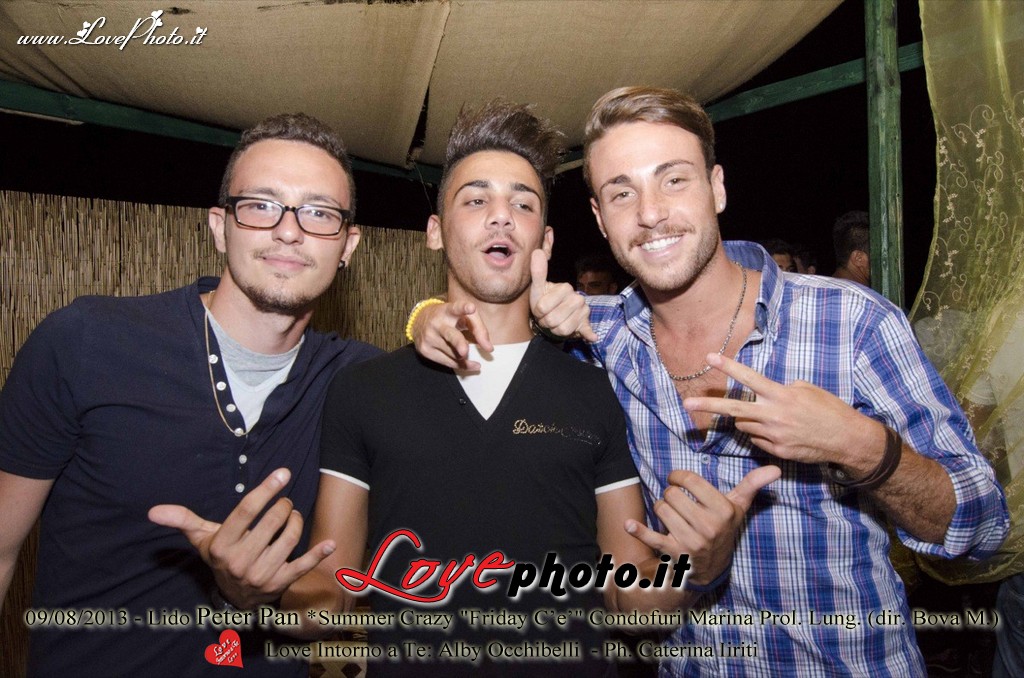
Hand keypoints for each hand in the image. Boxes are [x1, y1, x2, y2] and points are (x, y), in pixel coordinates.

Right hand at [148, 468, 334, 608]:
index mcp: (222, 546)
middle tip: (284, 501)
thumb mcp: (202, 540)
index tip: (283, 473)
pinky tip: (331, 543)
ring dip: (296, 520)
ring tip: (292, 516)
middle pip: (273, 520)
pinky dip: (319, 554)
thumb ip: (184, 521)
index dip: (266, 490)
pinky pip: (303, 565)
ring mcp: (262, 575)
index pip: (247, 512)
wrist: (234, 599)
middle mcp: (241, 562)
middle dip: (283, 505)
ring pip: (290, 537)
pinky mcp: (281, 584)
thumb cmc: (221, 558)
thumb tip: (154, 511)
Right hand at [411, 300, 493, 370]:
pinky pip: (447, 362)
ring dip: (465, 357)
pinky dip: (460, 365)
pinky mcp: (425, 350)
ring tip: (473, 360)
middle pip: (451, 335)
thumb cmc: (449, 318)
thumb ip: (478, 329)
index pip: (456, 308)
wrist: (419, 321)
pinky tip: (469, 365)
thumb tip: (489, 349)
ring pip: (453, 353)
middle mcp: (437, 323)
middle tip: (464, 351)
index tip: (471, 307)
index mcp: (448, 310)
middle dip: (458, 343)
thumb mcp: (463, 317)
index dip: (464, 308)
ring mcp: (429, 337)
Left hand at [529, 250, 597, 341]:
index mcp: (566, 288)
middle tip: (546, 317)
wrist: (555, 313)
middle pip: (553, 320)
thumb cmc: (545, 300)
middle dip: (545, 322)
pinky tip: (591, 337)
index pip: (543, 307)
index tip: (540, 309)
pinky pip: (587, 331)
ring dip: (554, 330)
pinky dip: (588, 334)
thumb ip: (537, 271)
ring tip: (554, 323)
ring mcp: (583, 312)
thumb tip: (536, 252)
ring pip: (562, 330)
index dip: (538, 312)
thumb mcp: (538, 288)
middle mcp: (578, 298)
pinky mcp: (586, 324)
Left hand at [625, 465, 779, 585]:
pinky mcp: (674, 553)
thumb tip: (776, 469)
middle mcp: (708, 527)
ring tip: (671, 514)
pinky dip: (638, 531)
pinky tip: (628, 525)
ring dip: (661, 508)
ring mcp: (690, 541)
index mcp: (723, 511)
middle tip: (677, 501)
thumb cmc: (724, 529)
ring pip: (660, 508)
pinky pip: (652, 537)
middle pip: (672, 494)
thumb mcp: (739, 507)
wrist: (713, 567)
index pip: (690, 481)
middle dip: (671, 494)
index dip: (678, 476)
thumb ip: (752, 486)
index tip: (677, 479)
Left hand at [683, 353, 882, 466]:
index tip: (709, 357)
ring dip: (747, 419)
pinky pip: (757, 439)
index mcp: (781, 395)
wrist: (846, 439)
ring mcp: (774, 435)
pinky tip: (779, 431)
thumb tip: (762, 395)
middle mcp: (773, 415)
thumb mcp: (806, 390)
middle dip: (708, 407)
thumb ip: (780, 390)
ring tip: (770, 416)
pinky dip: (761, 433)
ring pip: (745, 425)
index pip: (749, 379)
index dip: (729, 367)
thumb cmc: (828, 409)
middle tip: (686, 404)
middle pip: (734, 410)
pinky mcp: (777, 450)